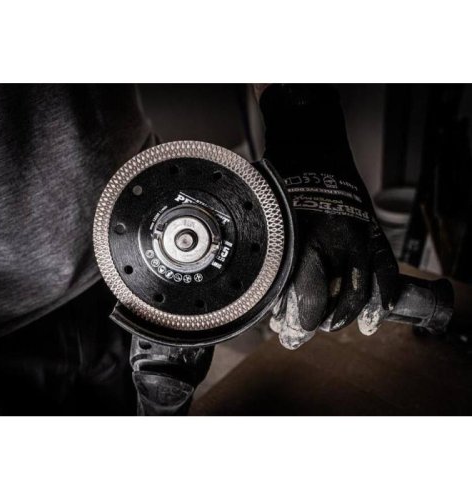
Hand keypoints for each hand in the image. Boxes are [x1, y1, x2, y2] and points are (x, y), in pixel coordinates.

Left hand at [260, 84, 398, 348]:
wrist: (312, 151)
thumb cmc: (284, 187)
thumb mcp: (274, 224)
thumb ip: (277, 263)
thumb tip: (274, 301)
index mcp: (305, 239)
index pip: (307, 297)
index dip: (298, 322)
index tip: (286, 330)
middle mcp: (337, 243)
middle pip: (334, 301)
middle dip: (315, 325)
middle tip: (298, 335)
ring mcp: (360, 238)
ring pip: (362, 293)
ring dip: (346, 317)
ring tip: (329, 326)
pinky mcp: (373, 233)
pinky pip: (386, 273)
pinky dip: (382, 300)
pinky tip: (372, 320)